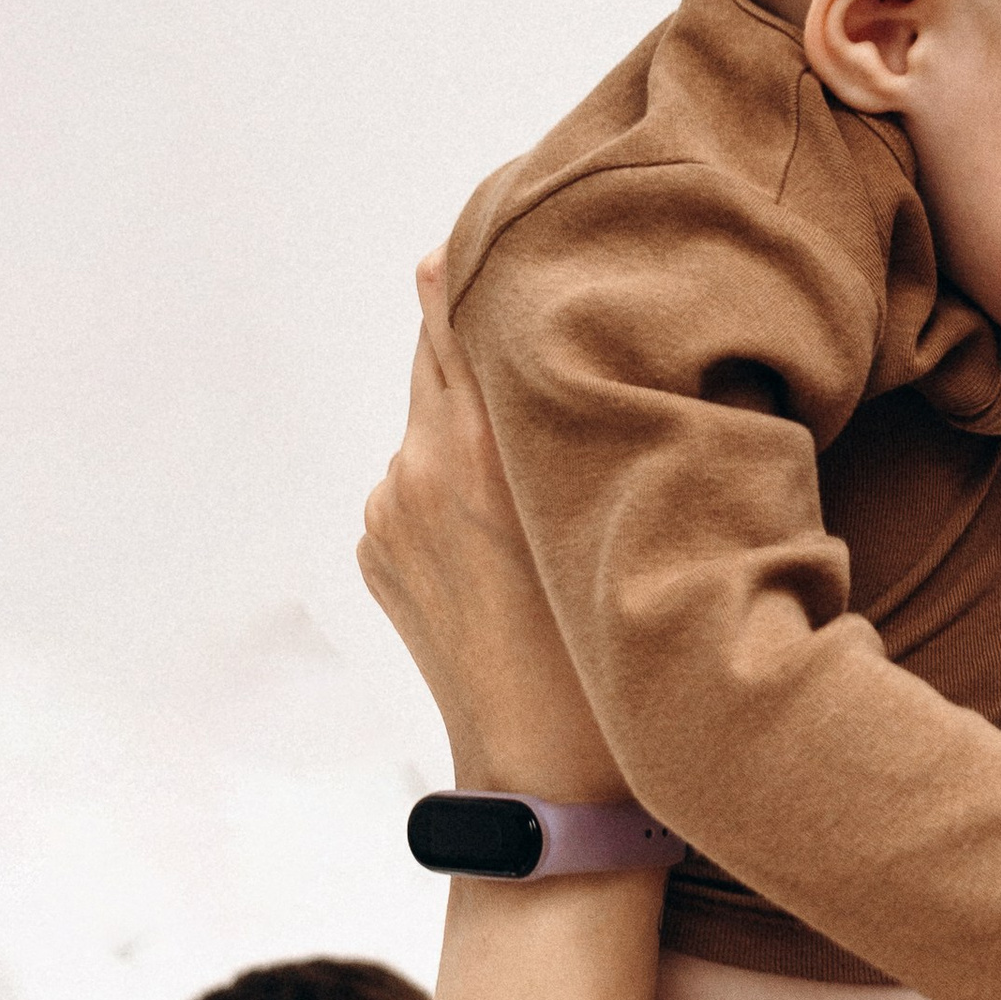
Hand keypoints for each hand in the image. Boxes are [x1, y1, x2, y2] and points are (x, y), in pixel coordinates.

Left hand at [359, 254, 626, 799]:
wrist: (550, 788)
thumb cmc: (620, 653)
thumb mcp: (623, 515)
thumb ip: (584, 408)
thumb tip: (556, 317)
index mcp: (486, 449)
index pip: (460, 299)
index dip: (492, 252)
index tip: (528, 211)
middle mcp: (418, 466)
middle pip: (439, 341)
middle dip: (486, 318)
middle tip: (546, 287)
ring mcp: (388, 509)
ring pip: (433, 411)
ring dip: (479, 404)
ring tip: (546, 426)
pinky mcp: (377, 547)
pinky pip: (417, 472)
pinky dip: (457, 469)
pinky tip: (512, 505)